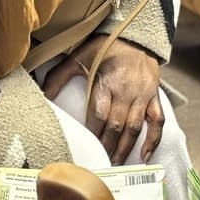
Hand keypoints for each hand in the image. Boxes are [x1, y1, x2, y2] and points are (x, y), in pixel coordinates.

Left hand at [41, 36, 164, 161]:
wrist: (134, 35)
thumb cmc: (104, 47)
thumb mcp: (78, 58)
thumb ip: (59, 77)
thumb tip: (42, 96)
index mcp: (107, 82)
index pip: (99, 114)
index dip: (92, 133)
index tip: (85, 148)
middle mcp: (126, 91)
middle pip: (116, 126)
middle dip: (107, 147)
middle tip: (99, 164)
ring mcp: (142, 95)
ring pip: (135, 128)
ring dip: (125, 149)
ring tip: (115, 164)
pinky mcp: (155, 96)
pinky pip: (157, 121)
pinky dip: (153, 140)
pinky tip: (145, 156)